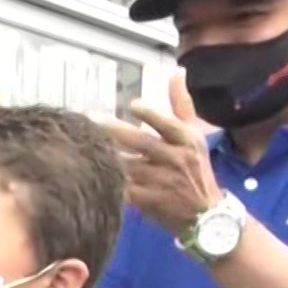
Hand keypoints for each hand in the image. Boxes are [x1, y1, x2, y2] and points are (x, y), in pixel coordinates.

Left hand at [97, 75, 224, 233]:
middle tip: (89, 118)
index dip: (151, 115)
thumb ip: (182, 104)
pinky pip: (125, 190)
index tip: (132, 104)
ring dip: (106, 155)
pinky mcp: (149, 201)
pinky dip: (109, 182)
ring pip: (129, 166)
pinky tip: (88, 173)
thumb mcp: (195, 135)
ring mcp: (161, 182)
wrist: (205, 215)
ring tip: (81, 143)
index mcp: (186, 140)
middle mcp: (174, 158)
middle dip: (114, 130)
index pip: (168, 124)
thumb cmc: (196, 168)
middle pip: (141, 143)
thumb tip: (177, 72)